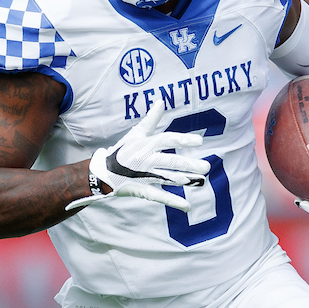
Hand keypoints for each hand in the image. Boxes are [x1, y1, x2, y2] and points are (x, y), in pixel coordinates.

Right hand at [67, 101, 209, 211]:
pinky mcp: (141, 190)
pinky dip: (173, 201)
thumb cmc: (122, 150)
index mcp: (145, 144)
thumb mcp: (136, 133)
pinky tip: (187, 206)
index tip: (199, 141)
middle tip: (206, 167)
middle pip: (169, 161)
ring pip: (167, 177)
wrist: (102, 172)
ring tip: (201, 181)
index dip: (183, 140)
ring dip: (184, 179)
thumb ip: (151, 119)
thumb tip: (161, 101)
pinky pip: (159, 196)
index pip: (166, 140)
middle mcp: (145, 159)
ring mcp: (143, 176)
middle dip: (188, 164)